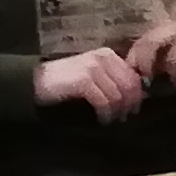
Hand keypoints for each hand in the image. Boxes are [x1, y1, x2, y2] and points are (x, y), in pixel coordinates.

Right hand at [34, 47, 149, 120]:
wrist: (38, 81)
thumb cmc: (67, 81)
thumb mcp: (93, 75)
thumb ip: (113, 79)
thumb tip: (138, 96)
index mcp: (108, 55)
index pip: (134, 76)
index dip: (137, 95)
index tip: (133, 109)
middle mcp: (103, 58)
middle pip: (129, 86)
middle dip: (129, 105)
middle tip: (124, 118)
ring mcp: (93, 68)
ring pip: (118, 95)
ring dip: (117, 112)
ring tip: (112, 120)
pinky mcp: (84, 81)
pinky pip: (104, 101)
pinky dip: (105, 114)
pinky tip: (102, 120)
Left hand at [124, 16, 175, 89]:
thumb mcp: (171, 65)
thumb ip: (154, 68)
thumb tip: (133, 83)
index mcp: (164, 31)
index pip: (142, 42)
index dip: (133, 60)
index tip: (131, 79)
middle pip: (152, 41)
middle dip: (146, 63)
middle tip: (148, 81)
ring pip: (173, 53)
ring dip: (171, 73)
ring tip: (173, 86)